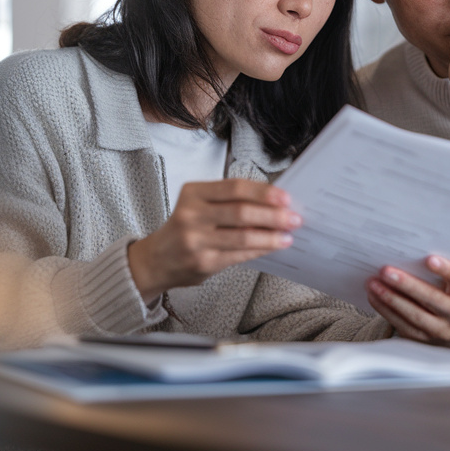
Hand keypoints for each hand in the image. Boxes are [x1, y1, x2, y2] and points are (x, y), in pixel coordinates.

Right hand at [127, 179, 299, 301]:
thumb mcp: (198, 205)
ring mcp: (196, 240)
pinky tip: (273, 245)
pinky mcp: (203, 262)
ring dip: (271, 235)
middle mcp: (191, 215)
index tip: (285, 197)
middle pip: (241, 212)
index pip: (235, 188)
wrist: (156, 260)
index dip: (263, 192)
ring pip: (243, 237)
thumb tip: (273, 202)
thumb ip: (229, 202)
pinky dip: (260, 249)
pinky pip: (239, 255)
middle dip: (273, 215)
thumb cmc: (184, 229)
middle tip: (294, 217)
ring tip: (288, 234)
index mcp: (193, 193)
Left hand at [366, 256, 449, 342]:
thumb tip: (399, 256)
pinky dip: (385, 309)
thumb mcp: (437, 280)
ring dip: (391, 298)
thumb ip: (425, 271)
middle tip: (385, 271)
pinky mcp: (423, 340)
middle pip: (434, 299)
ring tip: (373, 284)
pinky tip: (374, 297)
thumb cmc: (432, 290)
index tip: (429, 259)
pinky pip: (402, 325)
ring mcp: (441, 330)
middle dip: (407, 285)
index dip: (446, 270)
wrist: (432, 321)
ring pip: (415, 314)